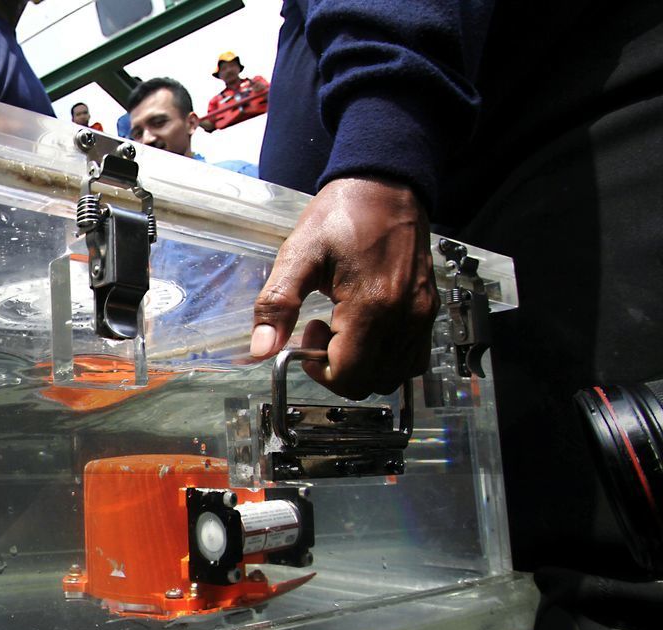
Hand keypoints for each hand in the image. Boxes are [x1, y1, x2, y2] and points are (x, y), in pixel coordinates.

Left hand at [249, 176, 438, 398]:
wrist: (385, 186)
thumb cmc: (342, 215)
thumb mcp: (298, 254)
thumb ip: (277, 305)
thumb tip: (262, 349)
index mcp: (371, 306)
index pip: (348, 375)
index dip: (319, 371)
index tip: (305, 338)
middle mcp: (404, 317)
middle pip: (370, 383)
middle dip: (338, 370)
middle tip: (320, 332)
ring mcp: (421, 315)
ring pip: (393, 376)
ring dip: (362, 367)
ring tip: (343, 330)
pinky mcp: (429, 310)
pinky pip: (413, 358)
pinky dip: (387, 359)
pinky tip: (366, 332)